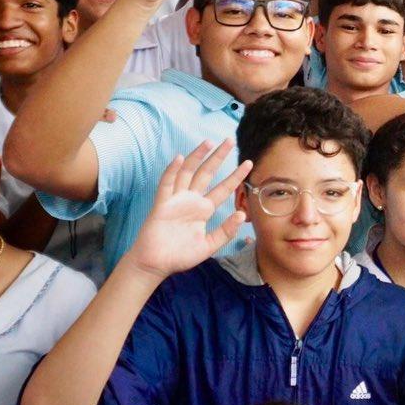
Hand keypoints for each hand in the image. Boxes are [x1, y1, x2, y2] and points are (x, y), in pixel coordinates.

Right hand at [120, 140, 251, 279]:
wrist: (156, 264)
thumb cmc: (180, 256)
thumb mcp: (208, 246)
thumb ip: (225, 232)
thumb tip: (241, 214)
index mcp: (203, 210)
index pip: (223, 189)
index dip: (235, 176)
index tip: (249, 163)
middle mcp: (191, 200)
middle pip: (206, 173)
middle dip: (218, 157)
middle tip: (230, 140)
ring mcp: (176, 200)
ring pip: (187, 173)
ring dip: (197, 156)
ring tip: (209, 142)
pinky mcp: (162, 204)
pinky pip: (167, 184)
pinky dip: (172, 171)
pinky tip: (180, 158)